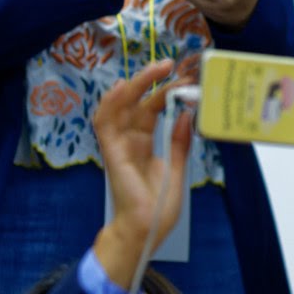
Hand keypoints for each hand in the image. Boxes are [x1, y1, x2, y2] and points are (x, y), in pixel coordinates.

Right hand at [91, 60, 192, 283]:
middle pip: (139, 103)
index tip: (186, 77)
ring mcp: (119, 145)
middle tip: (173, 63)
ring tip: (157, 68)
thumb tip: (188, 115)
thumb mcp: (177, 169)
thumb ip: (180, 143)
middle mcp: (130, 140)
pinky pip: (105, 123)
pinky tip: (125, 86)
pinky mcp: (111, 153)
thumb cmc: (159, 207)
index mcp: (145, 144)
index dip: (167, 92)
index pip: (153, 109)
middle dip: (155, 81)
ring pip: (121, 106)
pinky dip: (112, 104)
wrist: (145, 230)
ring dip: (137, 85)